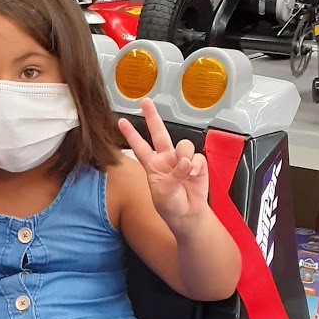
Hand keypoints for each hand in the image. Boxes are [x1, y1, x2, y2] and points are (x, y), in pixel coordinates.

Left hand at [118, 98, 208, 227]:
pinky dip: (196, 166)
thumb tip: (186, 161)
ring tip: (185, 172)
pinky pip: (198, 157)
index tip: (120, 122)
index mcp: (152, 166)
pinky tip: (194, 175)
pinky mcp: (197, 164)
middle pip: (159, 133)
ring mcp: (182, 160)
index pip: (139, 147)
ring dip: (185, 156)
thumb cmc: (170, 206)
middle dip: (153, 116)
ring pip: (184, 145)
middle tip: (146, 102)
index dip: (130, 134)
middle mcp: (166, 159)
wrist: (187, 215)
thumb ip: (174, 175)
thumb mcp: (164, 192)